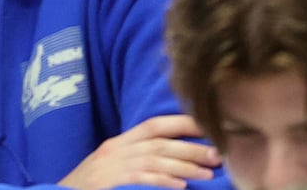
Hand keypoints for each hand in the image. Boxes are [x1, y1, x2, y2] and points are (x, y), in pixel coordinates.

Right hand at [59, 114, 220, 189]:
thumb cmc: (87, 187)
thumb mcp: (108, 166)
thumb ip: (133, 159)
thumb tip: (168, 159)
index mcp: (117, 143)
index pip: (152, 125)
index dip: (180, 124)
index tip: (207, 127)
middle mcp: (116, 150)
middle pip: (159, 143)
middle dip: (191, 148)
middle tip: (218, 154)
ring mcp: (114, 167)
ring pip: (156, 160)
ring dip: (185, 167)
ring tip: (209, 174)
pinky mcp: (112, 183)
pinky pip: (142, 180)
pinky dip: (163, 181)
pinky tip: (181, 187)